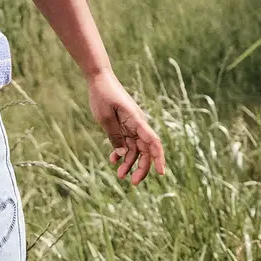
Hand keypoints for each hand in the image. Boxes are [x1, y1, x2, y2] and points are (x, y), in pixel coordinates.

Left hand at [87, 70, 165, 184]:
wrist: (99, 78)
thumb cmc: (102, 94)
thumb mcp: (105, 117)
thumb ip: (114, 136)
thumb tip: (122, 155)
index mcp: (136, 121)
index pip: (152, 141)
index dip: (159, 157)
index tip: (161, 173)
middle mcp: (137, 124)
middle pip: (145, 150)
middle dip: (142, 167)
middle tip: (133, 182)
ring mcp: (131, 125)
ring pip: (135, 149)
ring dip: (129, 162)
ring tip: (119, 175)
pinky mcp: (123, 125)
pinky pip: (125, 142)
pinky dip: (120, 152)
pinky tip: (113, 161)